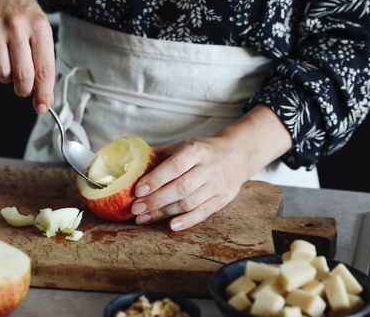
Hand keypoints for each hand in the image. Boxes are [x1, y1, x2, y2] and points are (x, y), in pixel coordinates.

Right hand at [0, 0, 54, 112]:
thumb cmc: (23, 13)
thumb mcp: (40, 31)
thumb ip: (43, 62)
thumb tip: (43, 97)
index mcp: (39, 28)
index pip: (44, 69)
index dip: (44, 93)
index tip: (42, 106)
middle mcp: (18, 27)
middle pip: (22, 76)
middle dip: (24, 90)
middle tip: (24, 87)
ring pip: (1, 73)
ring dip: (5, 77)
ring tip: (8, 63)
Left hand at [130, 105, 293, 230]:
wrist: (238, 155)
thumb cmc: (203, 151)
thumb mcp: (184, 145)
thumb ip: (161, 154)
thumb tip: (132, 164)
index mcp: (196, 151)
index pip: (174, 166)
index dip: (155, 179)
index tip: (137, 190)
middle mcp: (209, 168)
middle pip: (181, 188)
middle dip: (155, 200)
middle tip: (135, 208)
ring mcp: (217, 185)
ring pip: (189, 203)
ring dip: (164, 213)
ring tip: (143, 218)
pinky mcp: (221, 199)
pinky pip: (203, 213)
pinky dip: (186, 221)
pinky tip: (170, 226)